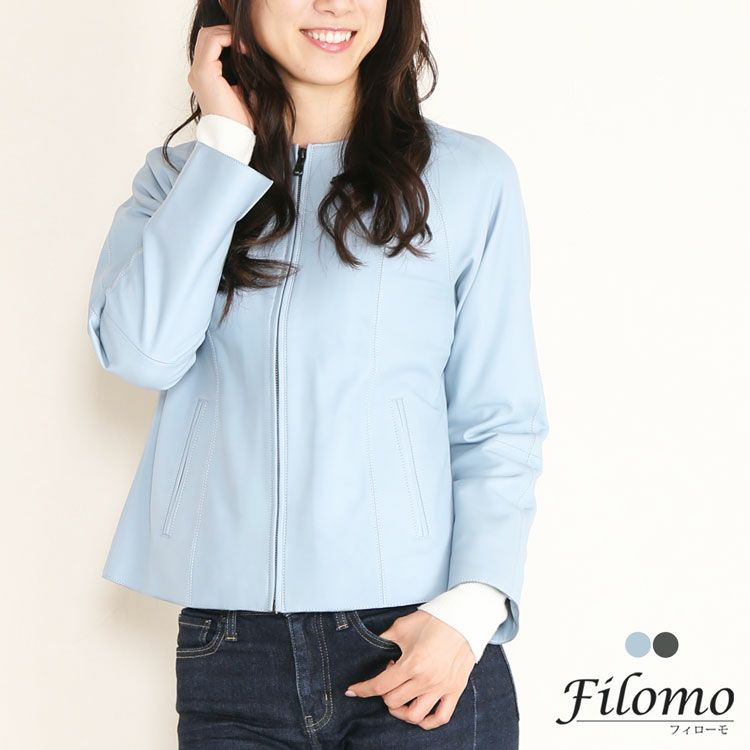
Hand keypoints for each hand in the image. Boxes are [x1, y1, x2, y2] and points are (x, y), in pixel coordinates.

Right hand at [188, 24, 253, 129]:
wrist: (234, 137)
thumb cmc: (241, 121)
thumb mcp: (244, 93)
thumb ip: (242, 75)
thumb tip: (254, 61)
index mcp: (205, 77)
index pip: (210, 45)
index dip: (228, 39)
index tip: (248, 48)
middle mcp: (197, 73)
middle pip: (206, 35)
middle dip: (228, 33)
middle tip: (248, 43)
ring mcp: (198, 72)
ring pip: (208, 34)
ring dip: (229, 34)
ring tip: (246, 46)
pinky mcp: (204, 72)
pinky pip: (213, 41)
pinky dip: (228, 39)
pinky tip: (243, 49)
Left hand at [345, 609, 475, 729]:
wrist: (464, 618)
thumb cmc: (434, 620)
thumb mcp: (402, 626)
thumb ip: (385, 639)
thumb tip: (374, 647)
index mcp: (411, 664)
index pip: (380, 686)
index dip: (362, 690)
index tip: (352, 691)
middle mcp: (426, 680)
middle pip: (394, 701)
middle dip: (384, 693)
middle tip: (389, 676)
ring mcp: (441, 687)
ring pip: (415, 716)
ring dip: (401, 711)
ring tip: (400, 697)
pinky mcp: (454, 690)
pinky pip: (441, 717)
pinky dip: (427, 721)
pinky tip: (419, 713)